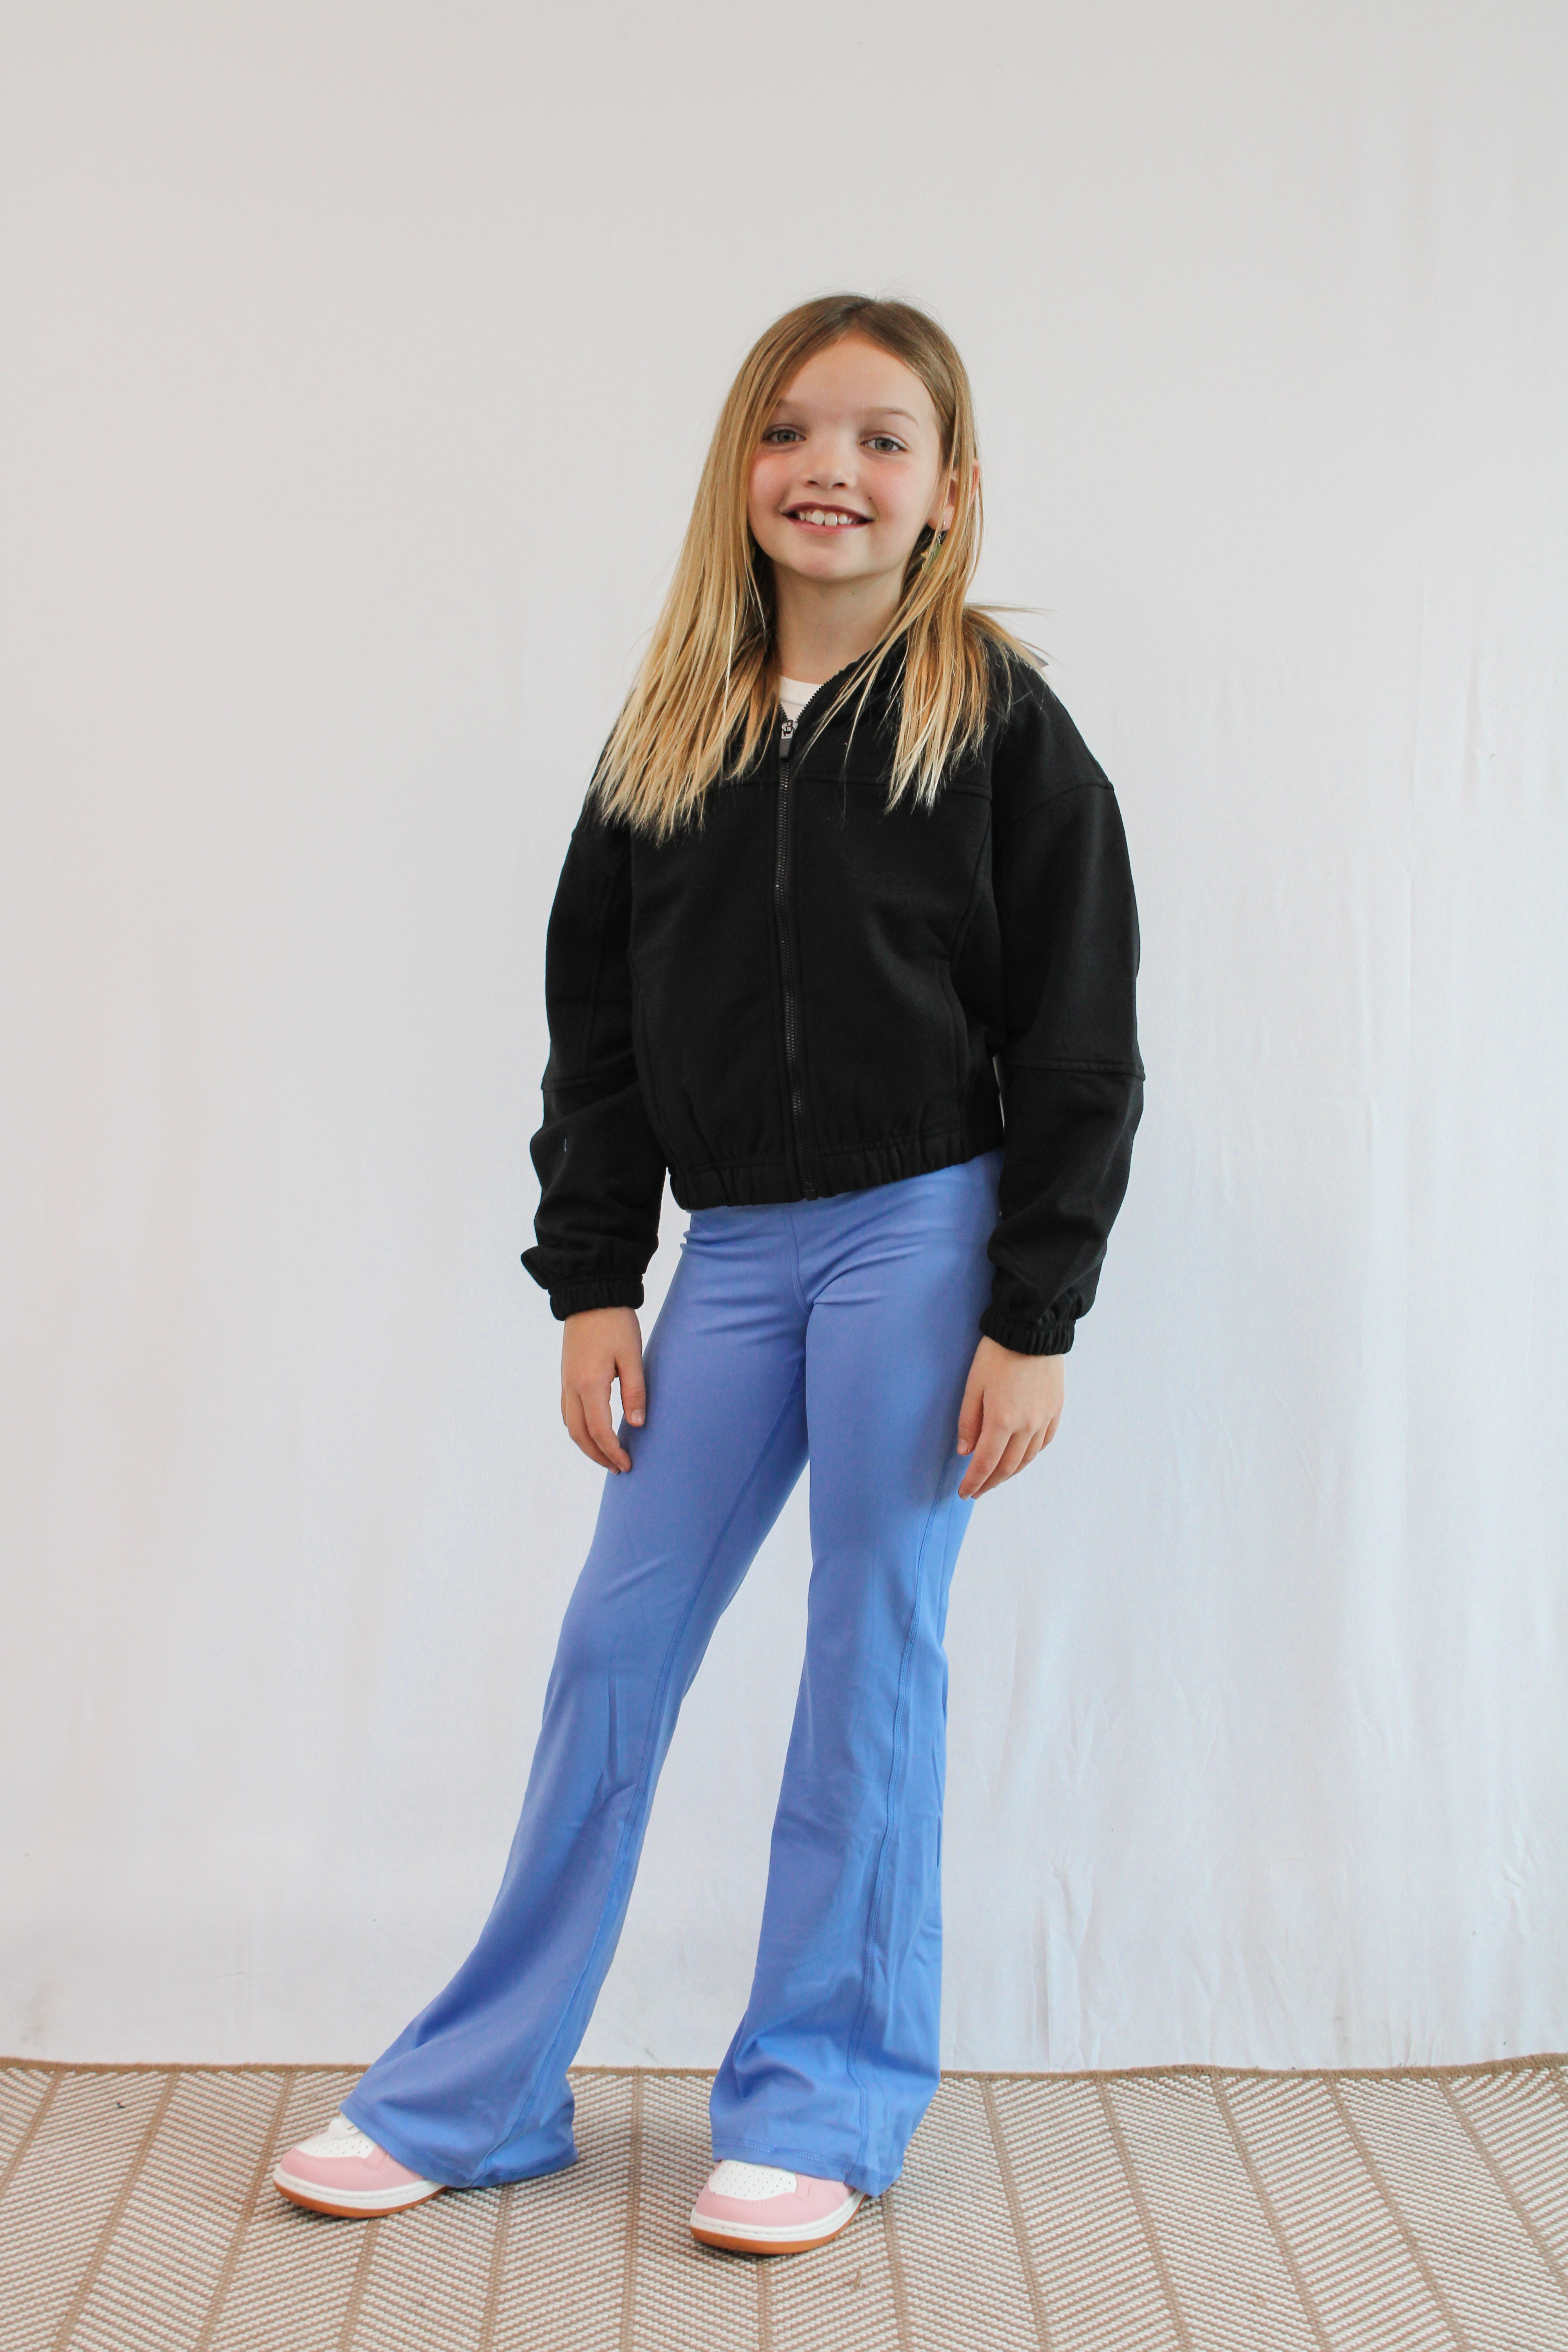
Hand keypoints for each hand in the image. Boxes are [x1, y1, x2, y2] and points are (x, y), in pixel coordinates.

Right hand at [561, 1307, 645, 1472]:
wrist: (590, 1294)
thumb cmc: (615, 1322)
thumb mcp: (632, 1355)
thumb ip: (635, 1391)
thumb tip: (637, 1424)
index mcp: (590, 1384)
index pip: (599, 1431)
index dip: (613, 1452)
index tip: (627, 1464)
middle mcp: (572, 1387)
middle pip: (579, 1435)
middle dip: (598, 1456)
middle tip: (617, 1468)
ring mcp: (566, 1381)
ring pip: (570, 1425)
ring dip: (586, 1444)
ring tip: (606, 1455)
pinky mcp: (566, 1375)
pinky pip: (567, 1411)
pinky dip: (579, 1428)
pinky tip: (592, 1430)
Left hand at [955, 1336, 1063, 1499]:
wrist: (1032, 1329)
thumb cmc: (997, 1354)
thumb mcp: (973, 1385)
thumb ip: (969, 1421)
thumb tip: (965, 1452)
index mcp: (1002, 1420)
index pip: (985, 1463)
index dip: (974, 1482)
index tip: (964, 1493)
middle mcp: (1027, 1425)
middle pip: (1008, 1467)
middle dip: (990, 1482)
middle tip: (976, 1491)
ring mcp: (1044, 1419)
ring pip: (1027, 1459)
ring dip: (1010, 1473)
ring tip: (995, 1478)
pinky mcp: (1055, 1410)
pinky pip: (1044, 1442)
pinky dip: (1030, 1456)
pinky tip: (1020, 1458)